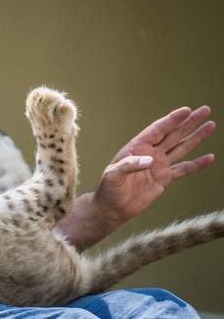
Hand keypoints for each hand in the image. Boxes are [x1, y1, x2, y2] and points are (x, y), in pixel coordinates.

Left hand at [95, 106, 215, 220]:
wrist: (114, 207)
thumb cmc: (109, 189)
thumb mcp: (113, 175)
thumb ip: (129, 166)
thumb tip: (150, 161)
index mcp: (137, 148)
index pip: (157, 130)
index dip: (171, 120)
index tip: (186, 110)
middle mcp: (150, 153)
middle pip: (173, 134)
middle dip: (189, 123)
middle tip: (204, 110)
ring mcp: (158, 165)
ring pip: (181, 148)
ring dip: (196, 137)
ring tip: (210, 125)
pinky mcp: (164, 178)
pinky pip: (184, 169)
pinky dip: (197, 164)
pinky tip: (209, 158)